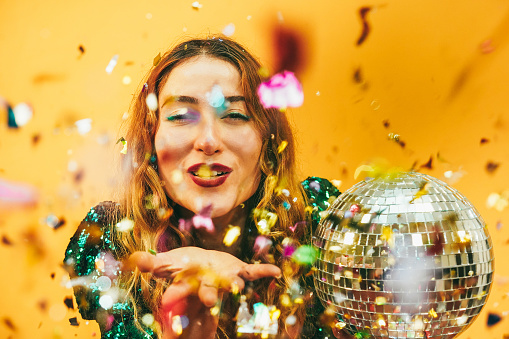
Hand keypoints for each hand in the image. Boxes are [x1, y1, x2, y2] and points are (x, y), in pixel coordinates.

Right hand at [126, 247, 280, 337]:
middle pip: (208, 293)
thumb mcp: (167, 263)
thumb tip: (132, 259)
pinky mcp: (240, 270)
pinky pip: (253, 271)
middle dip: (209, 296)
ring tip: (239, 286)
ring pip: (231, 284)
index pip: (179, 291)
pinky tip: (276, 271)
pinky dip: (264, 270)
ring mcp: (226, 279)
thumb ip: (151, 264)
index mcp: (189, 284)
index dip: (174, 295)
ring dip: (236, 285)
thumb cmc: (184, 266)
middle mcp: (208, 286)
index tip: (170, 298)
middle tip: (211, 300)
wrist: (203, 265)